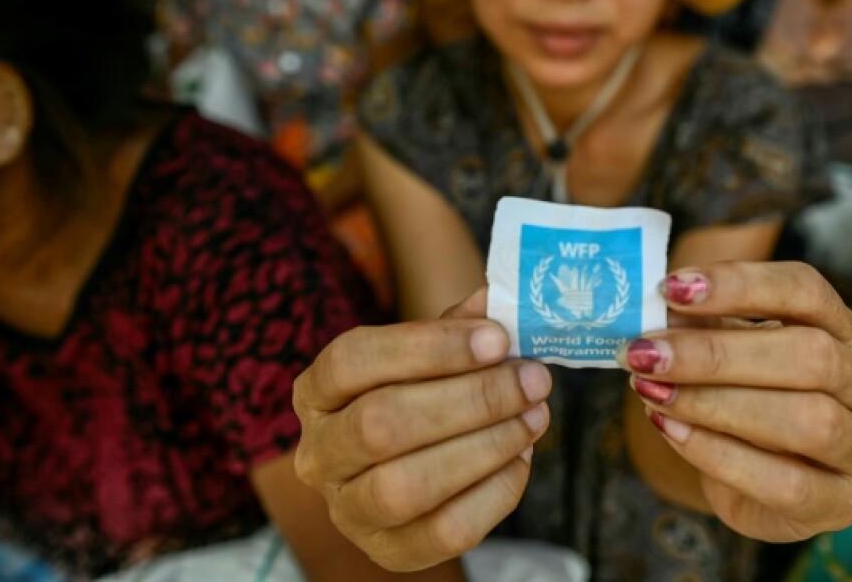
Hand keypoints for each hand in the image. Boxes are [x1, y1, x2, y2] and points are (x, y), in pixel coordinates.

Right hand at [292, 289, 551, 571]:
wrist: (411, 469)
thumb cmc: (419, 396)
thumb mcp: (430, 354)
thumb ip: (460, 328)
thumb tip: (499, 299)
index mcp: (317, 391)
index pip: (353, 361)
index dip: (428, 348)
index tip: (497, 339)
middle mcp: (318, 453)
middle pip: (381, 425)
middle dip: (471, 398)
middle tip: (532, 379)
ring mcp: (348, 511)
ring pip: (405, 485)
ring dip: (485, 446)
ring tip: (534, 416)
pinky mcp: (391, 552)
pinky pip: (445, 531)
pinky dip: (495, 492)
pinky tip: (522, 457)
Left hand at [619, 262, 851, 541]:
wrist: (755, 483)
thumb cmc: (744, 402)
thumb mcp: (725, 357)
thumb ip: (701, 331)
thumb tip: (656, 313)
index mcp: (844, 330)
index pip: (806, 291)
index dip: (741, 284)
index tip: (673, 288)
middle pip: (810, 354)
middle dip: (719, 354)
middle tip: (648, 354)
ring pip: (809, 420)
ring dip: (718, 404)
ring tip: (654, 394)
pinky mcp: (842, 504)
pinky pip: (787, 483)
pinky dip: (720, 456)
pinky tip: (672, 432)